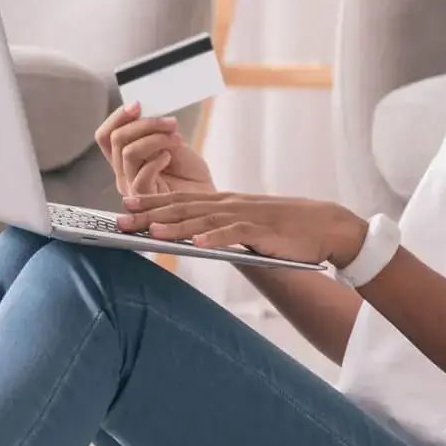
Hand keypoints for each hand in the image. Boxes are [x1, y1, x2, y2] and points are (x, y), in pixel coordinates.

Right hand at [95, 101, 215, 199]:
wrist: (208, 201)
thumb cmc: (190, 176)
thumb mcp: (171, 144)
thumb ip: (155, 133)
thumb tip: (144, 113)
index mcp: (125, 160)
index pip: (105, 136)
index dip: (117, 117)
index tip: (138, 105)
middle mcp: (123, 173)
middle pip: (116, 139)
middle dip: (145, 124)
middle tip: (170, 123)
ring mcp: (131, 187)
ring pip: (128, 152)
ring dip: (155, 138)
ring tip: (177, 138)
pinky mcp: (145, 199)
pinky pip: (141, 175)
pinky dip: (156, 160)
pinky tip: (170, 157)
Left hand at [116, 190, 367, 266]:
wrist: (324, 226)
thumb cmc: (284, 229)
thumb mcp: (246, 226)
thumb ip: (220, 229)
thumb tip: (194, 241)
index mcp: (225, 202)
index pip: (181, 200)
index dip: (152, 201)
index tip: (125, 205)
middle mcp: (230, 204)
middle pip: (183, 208)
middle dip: (150, 214)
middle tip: (121, 219)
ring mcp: (246, 216)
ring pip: (203, 219)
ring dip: (175, 226)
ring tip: (149, 232)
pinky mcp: (263, 231)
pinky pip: (234, 234)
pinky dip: (214, 239)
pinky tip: (196, 245)